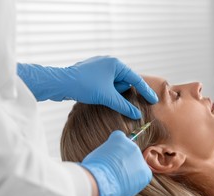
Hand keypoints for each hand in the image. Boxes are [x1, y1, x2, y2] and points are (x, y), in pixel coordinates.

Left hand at [17, 56, 157, 118]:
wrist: (59, 82)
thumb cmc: (84, 85)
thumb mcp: (107, 97)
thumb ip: (124, 106)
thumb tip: (137, 115)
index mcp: (115, 63)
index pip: (135, 79)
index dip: (145, 91)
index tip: (153, 100)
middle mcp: (108, 62)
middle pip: (124, 82)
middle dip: (121, 93)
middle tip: (115, 101)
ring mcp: (99, 67)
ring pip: (113, 84)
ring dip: (111, 93)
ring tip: (101, 97)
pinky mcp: (91, 73)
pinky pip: (104, 84)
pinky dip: (104, 92)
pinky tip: (97, 96)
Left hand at [80, 131, 151, 195]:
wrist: (101, 185)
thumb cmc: (110, 192)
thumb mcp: (126, 191)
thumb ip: (130, 181)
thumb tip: (123, 177)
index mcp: (145, 174)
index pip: (138, 168)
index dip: (127, 171)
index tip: (120, 174)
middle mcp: (141, 159)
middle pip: (132, 156)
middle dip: (122, 161)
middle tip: (110, 168)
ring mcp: (132, 148)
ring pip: (123, 147)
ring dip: (115, 152)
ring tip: (105, 162)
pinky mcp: (122, 140)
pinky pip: (118, 136)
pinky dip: (113, 140)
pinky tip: (107, 149)